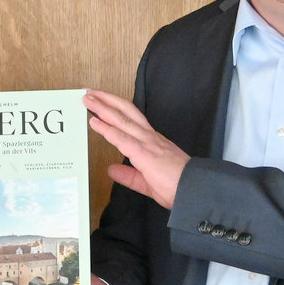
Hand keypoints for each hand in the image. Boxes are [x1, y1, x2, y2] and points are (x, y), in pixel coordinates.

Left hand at [84, 89, 188, 209]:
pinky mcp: (145, 153)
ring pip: (122, 120)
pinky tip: (95, 122)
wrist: (195, 191)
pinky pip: (122, 139)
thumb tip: (111, 170)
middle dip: (107, 101)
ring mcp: (148, 143)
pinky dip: (108, 129)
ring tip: (88, 99)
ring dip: (103, 108)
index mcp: (152, 143)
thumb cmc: (177, 187)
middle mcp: (150, 138)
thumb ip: (129, 176)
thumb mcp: (147, 182)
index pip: (131, 121)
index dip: (115, 111)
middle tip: (90, 93)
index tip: (101, 105)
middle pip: (126, 112)